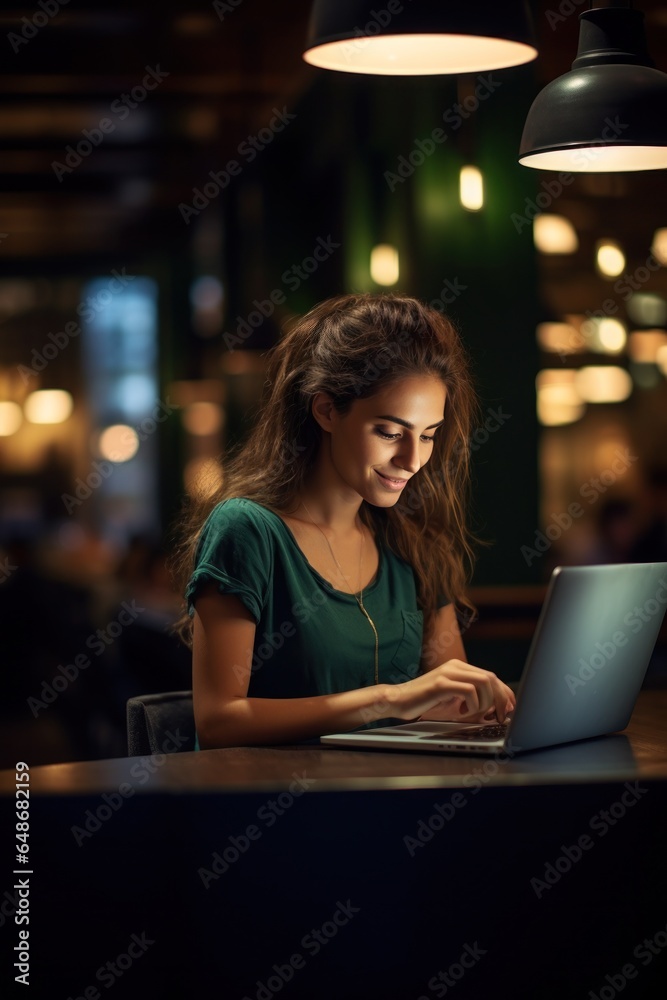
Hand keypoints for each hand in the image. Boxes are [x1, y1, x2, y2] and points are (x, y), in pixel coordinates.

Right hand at [389, 660, 514, 723]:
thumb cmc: (424, 702)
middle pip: (491, 678)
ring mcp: (448, 673)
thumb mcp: (451, 700)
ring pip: (484, 683)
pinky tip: (460, 712)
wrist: (397, 700)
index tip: (510, 709)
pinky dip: (471, 705)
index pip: (491, 677)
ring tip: (472, 713)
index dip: (505, 693)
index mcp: (459, 668)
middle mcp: (455, 666)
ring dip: (485, 703)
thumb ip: (470, 699)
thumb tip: (496, 711)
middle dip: (501, 700)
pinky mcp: (441, 683)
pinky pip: (469, 691)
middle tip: (501, 717)